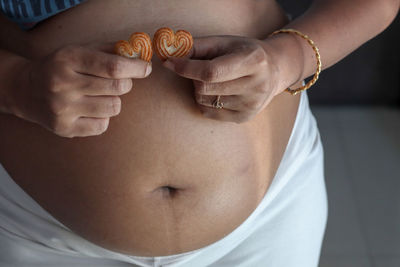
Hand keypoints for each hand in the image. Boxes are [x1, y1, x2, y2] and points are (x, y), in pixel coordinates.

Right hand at [10, 43, 151, 137]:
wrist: (25, 90)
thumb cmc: (61, 67)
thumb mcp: (78, 51)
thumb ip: (107, 51)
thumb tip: (138, 56)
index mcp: (68, 60)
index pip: (112, 66)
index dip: (135, 68)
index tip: (146, 68)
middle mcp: (63, 84)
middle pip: (117, 87)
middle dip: (126, 84)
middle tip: (120, 82)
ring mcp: (63, 109)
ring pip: (113, 107)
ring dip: (114, 101)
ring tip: (100, 96)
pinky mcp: (64, 128)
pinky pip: (102, 126)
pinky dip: (103, 118)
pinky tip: (91, 110)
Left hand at [162, 36, 291, 122]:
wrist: (275, 70)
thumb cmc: (244, 52)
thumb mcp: (226, 42)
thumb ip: (199, 46)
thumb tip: (170, 55)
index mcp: (253, 61)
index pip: (212, 71)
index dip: (187, 68)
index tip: (170, 62)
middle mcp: (256, 86)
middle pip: (205, 88)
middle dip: (194, 78)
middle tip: (200, 69)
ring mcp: (251, 105)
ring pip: (204, 101)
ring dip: (200, 89)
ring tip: (215, 80)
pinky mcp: (244, 117)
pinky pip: (208, 112)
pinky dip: (205, 101)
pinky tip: (218, 91)